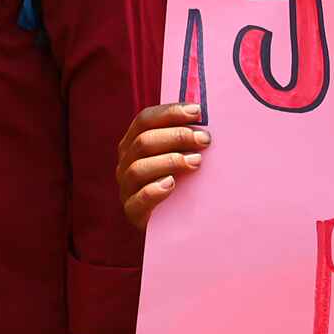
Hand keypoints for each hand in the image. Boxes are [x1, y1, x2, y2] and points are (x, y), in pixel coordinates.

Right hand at [116, 102, 209, 229]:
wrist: (174, 222)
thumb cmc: (182, 181)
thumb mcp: (183, 156)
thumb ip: (188, 138)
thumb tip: (207, 115)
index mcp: (135, 142)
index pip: (145, 120)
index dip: (170, 112)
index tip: (197, 112)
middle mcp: (126, 162)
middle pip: (144, 142)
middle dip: (176, 136)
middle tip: (205, 140)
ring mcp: (127, 187)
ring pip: (138, 168)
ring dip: (169, 161)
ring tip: (196, 162)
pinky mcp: (132, 211)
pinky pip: (137, 200)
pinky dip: (154, 190)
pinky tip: (172, 185)